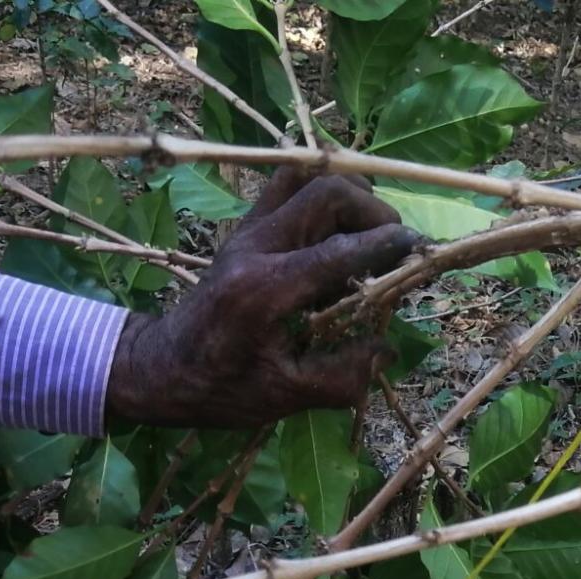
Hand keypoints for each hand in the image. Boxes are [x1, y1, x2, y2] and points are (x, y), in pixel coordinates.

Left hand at [105, 167, 422, 428]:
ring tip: (370, 232)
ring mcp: (246, 232)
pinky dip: (320, 196)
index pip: (338, 250)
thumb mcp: (285, 397)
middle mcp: (255, 249)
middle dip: (373, 210)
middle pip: (325, 192)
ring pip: (306, 179)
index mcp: (265, 291)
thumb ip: (343, 376)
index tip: (419, 249)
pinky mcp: (243, 230)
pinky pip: (286, 188)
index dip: (386, 245)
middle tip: (396, 243)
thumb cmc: (220, 389)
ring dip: (348, 196)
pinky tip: (339, 230)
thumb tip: (387, 350)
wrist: (160, 368)